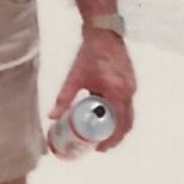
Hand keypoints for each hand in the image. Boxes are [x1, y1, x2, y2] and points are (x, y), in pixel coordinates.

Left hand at [49, 32, 135, 151]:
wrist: (103, 34)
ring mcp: (131, 87)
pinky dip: (118, 115)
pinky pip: (126, 105)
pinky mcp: (130, 83)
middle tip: (101, 147)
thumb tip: (52, 116)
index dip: (111, 139)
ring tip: (102, 136)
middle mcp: (128, 91)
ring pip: (128, 115)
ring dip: (117, 127)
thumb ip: (64, 98)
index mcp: (118, 91)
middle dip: (115, 138)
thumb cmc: (89, 54)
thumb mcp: (74, 77)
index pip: (119, 124)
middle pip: (127, 123)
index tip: (100, 148)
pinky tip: (105, 118)